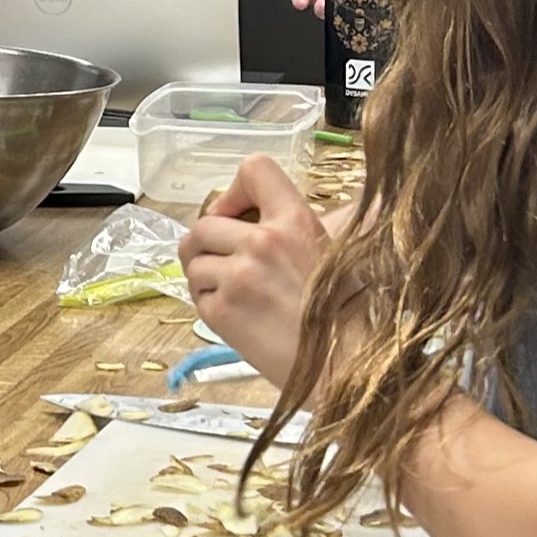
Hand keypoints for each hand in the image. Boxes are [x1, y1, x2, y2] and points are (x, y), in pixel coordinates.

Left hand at [177, 155, 330, 385]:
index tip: (236, 212)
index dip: (235, 190)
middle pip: (203, 223)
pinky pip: (196, 295)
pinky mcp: (221, 310)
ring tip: (234, 294)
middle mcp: (262, 241)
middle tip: (223, 263)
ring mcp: (238, 275)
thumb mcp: (331, 255)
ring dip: (205, 276)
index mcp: (295, 221)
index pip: (255, 169)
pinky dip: (209, 305)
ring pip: (193, 261)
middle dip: (205, 244)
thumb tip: (254, 222)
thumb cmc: (344, 317)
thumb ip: (292, 232)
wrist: (342, 368)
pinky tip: (238, 317)